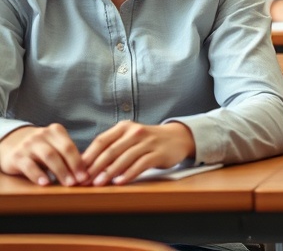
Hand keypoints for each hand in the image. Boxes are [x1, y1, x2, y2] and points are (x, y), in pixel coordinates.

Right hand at [0, 124, 86, 185]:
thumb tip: (88, 172)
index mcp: (56, 131)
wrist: (13, 145)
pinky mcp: (16, 156)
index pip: (70, 146)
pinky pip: (29, 165)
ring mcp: (29, 144)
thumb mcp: (54, 147)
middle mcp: (42, 134)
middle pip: (62, 150)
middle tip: (79, 181)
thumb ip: (67, 155)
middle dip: (73, 166)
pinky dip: (39, 175)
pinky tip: (46, 183)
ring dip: (60, 171)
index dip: (79, 162)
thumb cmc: (41, 150)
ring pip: (48, 156)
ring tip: (68, 184)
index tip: (86, 176)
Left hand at [80, 121, 194, 185]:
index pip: (101, 141)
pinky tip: (120, 182)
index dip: (87, 157)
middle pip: (111, 151)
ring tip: (98, 184)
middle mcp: (135, 132)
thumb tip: (85, 167)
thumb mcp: (128, 139)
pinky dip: (129, 173)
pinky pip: (141, 164)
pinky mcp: (159, 152)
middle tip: (83, 182)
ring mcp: (148, 142)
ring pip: (124, 158)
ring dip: (109, 172)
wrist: (176, 138)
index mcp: (124, 127)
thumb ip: (110, 148)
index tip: (76, 172)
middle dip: (95, 168)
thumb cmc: (146, 142)